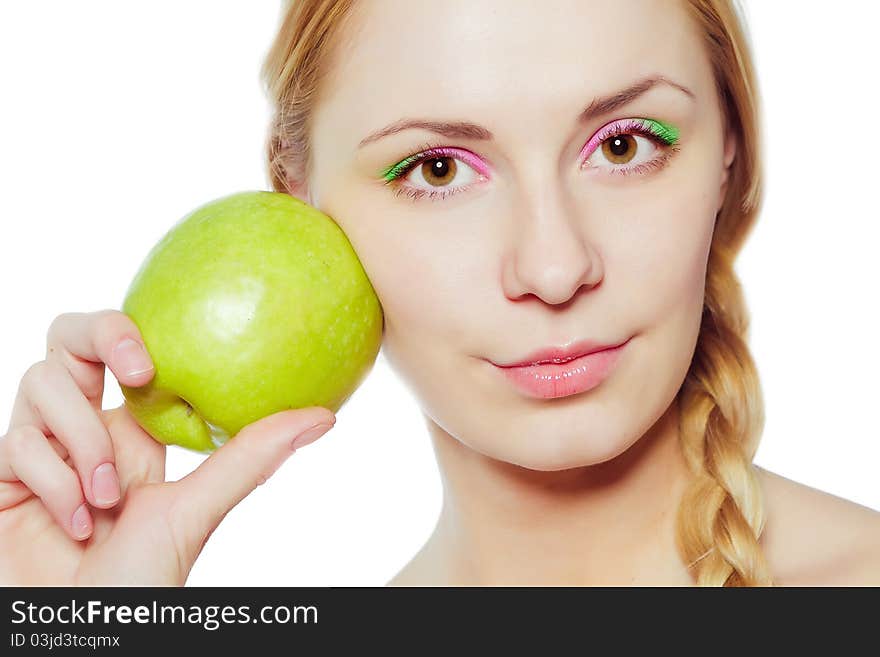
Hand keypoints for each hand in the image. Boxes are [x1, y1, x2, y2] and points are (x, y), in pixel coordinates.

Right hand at [0, 309, 335, 584]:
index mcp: (132, 429)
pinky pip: (16, 443)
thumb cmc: (143, 581)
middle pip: (68, 340)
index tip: (151, 363)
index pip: (120, 346)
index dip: (126, 331)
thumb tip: (326, 416)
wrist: (82, 637)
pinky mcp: (5, 477)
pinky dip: (54, 482)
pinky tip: (77, 524)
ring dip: (82, 441)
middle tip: (136, 372)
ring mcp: (41, 450)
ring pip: (39, 384)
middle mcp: (85, 429)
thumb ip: (252, 457)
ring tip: (108, 500)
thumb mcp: (199, 508)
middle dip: (96, 337)